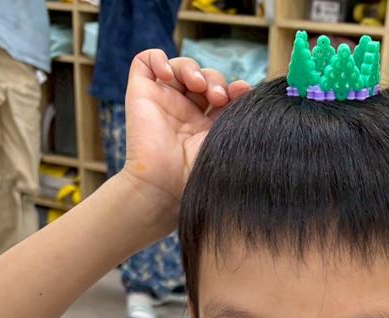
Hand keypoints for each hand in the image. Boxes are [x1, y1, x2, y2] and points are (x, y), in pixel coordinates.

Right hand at [121, 49, 251, 218]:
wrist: (165, 186)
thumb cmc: (198, 174)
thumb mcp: (226, 141)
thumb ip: (238, 116)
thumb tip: (247, 89)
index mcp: (205, 128)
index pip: (221, 94)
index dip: (232, 88)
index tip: (242, 92)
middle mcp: (184, 114)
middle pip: (203, 77)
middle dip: (215, 80)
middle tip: (219, 98)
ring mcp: (162, 102)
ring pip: (180, 67)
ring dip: (192, 68)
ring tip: (198, 85)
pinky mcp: (141, 93)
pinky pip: (146, 61)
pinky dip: (159, 59)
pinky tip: (170, 75)